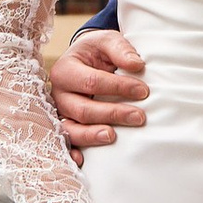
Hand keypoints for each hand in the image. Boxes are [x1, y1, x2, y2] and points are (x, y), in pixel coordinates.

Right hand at [47, 25, 147, 157]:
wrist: (84, 61)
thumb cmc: (96, 52)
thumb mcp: (106, 41)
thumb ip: (120, 49)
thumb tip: (137, 65)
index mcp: (65, 70)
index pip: (92, 82)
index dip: (118, 87)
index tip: (144, 91)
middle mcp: (58, 93)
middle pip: (83, 109)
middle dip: (112, 114)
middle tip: (140, 117)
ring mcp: (60, 113)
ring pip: (72, 129)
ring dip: (92, 135)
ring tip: (112, 137)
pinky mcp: (65, 126)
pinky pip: (66, 142)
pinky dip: (72, 152)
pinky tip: (82, 161)